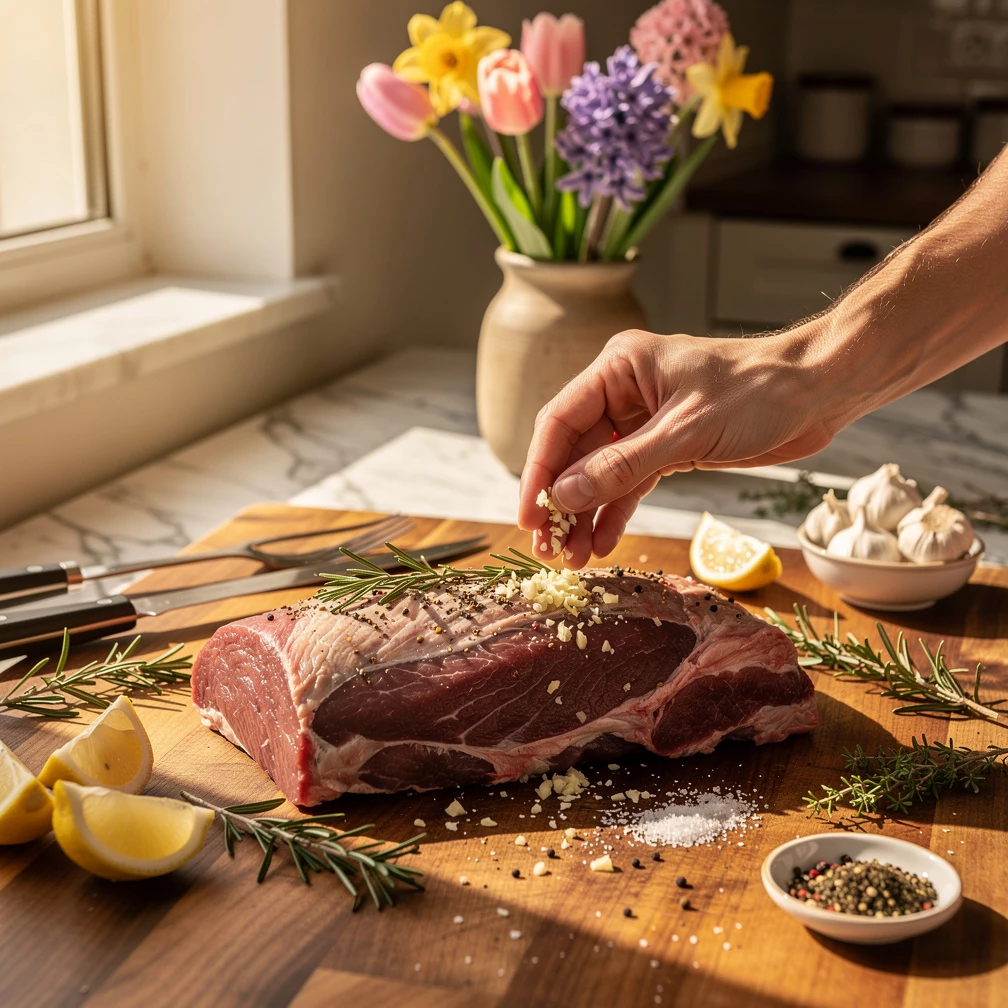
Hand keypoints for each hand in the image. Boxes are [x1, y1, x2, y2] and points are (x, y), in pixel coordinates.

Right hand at [518, 326, 839, 567]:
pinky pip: (630, 483)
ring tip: (572, 558)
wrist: (818, 392)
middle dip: (562, 502)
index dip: (540, 472)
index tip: (531, 516)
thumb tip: (564, 497)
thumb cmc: (757, 392)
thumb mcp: (685, 432)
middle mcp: (625, 393)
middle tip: (547, 549)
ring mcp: (645, 422)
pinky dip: (617, 512)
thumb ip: (622, 465)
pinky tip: (602, 543)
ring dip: (586, 514)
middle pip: (575, 452)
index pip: (560, 422)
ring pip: (600, 473)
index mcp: (618, 368)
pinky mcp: (668, 448)